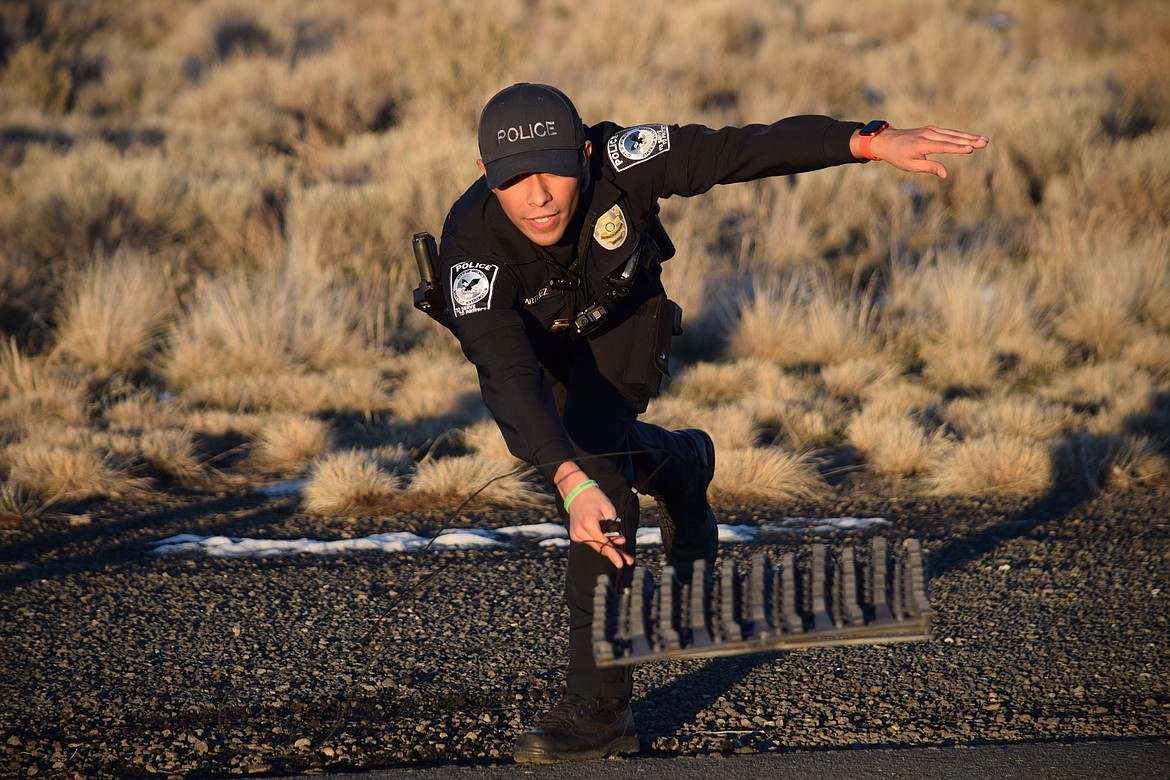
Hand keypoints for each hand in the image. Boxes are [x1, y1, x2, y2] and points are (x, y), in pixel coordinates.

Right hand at [556, 463, 632, 568]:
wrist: (577, 493)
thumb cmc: (595, 499)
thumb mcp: (609, 510)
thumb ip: (615, 527)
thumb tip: (621, 542)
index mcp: (589, 524)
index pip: (603, 544)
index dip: (613, 554)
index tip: (621, 563)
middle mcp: (580, 531)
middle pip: (599, 548)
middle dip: (613, 554)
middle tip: (627, 561)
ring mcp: (576, 534)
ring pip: (595, 546)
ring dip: (607, 549)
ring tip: (620, 553)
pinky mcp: (575, 535)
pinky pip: (590, 542)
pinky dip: (599, 542)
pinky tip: (605, 538)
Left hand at [863, 125, 988, 179]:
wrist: (887, 140)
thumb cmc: (898, 157)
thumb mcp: (911, 166)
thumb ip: (930, 168)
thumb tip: (946, 175)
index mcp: (921, 145)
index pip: (943, 146)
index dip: (957, 148)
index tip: (971, 149)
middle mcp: (927, 134)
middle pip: (952, 137)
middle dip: (970, 140)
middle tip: (985, 143)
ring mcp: (930, 130)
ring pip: (953, 133)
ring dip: (969, 136)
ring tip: (985, 140)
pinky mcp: (931, 129)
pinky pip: (948, 132)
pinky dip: (961, 135)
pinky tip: (972, 138)